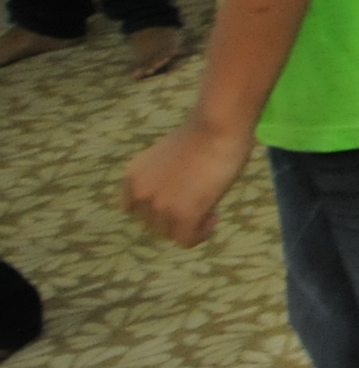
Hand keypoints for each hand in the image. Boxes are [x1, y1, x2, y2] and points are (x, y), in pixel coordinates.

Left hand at [122, 116, 253, 246]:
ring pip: (169, 234)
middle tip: (198, 204)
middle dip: (174, 217)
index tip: (178, 199)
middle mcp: (139, 193)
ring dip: (188, 226)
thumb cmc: (203, 132)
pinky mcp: (183, 215)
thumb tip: (178, 190)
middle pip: (152, 223)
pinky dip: (200, 235)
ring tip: (210, 212)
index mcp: (132, 176)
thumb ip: (163, 177)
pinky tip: (214, 219)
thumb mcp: (167, 156)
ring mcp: (159, 206)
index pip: (133, 207)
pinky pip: (187, 240)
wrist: (217, 126)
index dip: (156, 207)